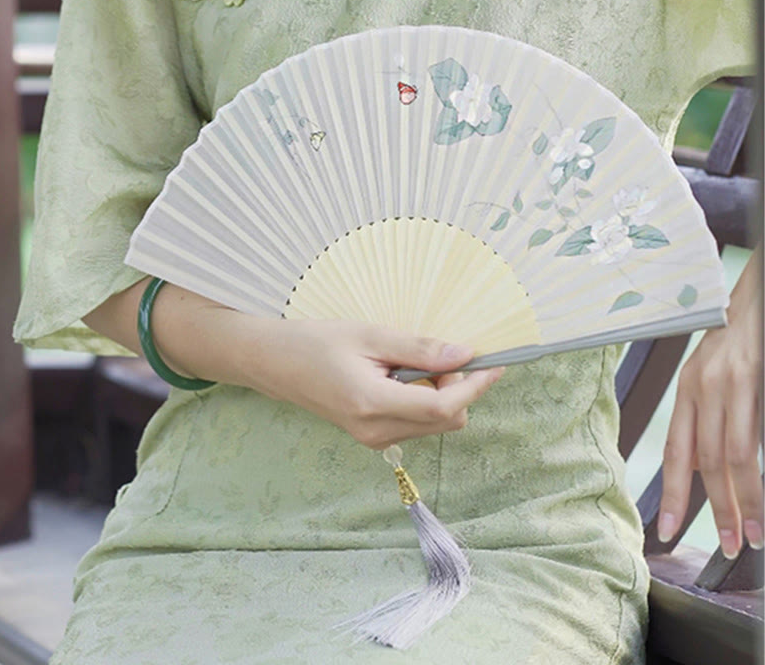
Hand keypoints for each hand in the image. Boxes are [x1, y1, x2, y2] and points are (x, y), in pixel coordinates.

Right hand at [239, 318, 504, 448]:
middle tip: (437, 353)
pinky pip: (417, 423)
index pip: (443, 407)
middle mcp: (377, 431)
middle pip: (447, 420)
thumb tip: (465, 354)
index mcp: (373, 404)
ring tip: (411, 361)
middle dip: (458, 388)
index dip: (475, 386)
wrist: (276, 364)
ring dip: (442, 394)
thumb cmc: (317, 342)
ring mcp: (374, 438)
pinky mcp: (373, 436)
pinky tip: (402, 375)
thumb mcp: (369, 334)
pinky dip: (425, 400)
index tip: (495, 363)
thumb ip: (418, 348)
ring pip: (435, 424)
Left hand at [659, 246, 762, 556]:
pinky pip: (756, 433)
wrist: (752, 297)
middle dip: (715, 508)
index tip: (665, 529)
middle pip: (706, 460)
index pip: (676, 451)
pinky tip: (762, 496)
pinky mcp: (756, 379)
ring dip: (744, 499)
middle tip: (723, 545)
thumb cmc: (733, 339)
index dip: (671, 493)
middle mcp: (704, 388)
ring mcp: (732, 383)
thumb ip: (705, 420)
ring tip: (751, 534)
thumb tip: (704, 468)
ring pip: (735, 454)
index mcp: (687, 390)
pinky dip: (758, 471)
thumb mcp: (708, 378)